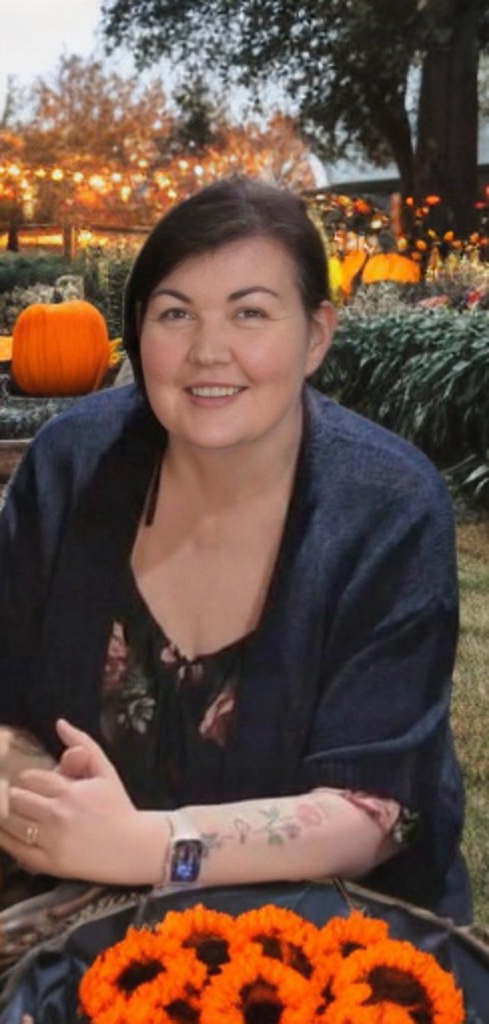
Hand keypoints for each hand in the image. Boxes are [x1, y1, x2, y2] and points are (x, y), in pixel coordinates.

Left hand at [0, 719, 167, 884]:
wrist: (133, 847)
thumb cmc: (118, 807)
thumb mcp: (106, 771)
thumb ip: (83, 744)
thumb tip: (59, 723)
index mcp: (71, 790)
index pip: (30, 778)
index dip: (31, 780)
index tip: (38, 786)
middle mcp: (59, 815)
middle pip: (16, 799)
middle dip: (20, 796)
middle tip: (30, 801)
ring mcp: (53, 841)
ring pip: (11, 822)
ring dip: (13, 816)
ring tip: (25, 816)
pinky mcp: (50, 863)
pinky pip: (14, 848)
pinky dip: (7, 838)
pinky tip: (14, 833)